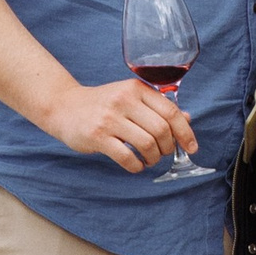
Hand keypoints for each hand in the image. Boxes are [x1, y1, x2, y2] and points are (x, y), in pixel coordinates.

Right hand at [46, 78, 196, 171]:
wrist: (64, 106)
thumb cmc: (102, 103)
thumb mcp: (130, 98)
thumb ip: (157, 107)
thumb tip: (187, 119)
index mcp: (136, 89)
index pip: (171, 111)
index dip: (185, 132)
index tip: (191, 147)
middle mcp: (124, 100)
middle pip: (161, 129)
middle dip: (168, 147)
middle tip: (163, 153)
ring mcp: (110, 118)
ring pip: (146, 144)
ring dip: (153, 157)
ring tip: (149, 159)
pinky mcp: (97, 136)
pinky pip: (126, 157)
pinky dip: (137, 166)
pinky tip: (136, 165)